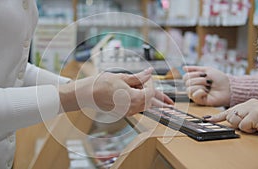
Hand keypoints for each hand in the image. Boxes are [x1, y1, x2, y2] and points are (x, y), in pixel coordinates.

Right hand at [59, 68, 173, 116]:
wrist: (86, 94)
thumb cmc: (101, 84)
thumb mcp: (122, 77)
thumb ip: (138, 77)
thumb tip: (150, 72)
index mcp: (132, 98)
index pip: (150, 94)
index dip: (153, 86)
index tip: (150, 79)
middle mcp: (131, 107)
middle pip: (150, 104)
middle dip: (160, 101)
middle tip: (171, 102)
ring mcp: (126, 111)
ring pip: (144, 107)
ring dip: (151, 102)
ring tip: (162, 102)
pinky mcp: (122, 112)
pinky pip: (137, 108)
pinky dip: (142, 103)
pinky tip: (144, 100)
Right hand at [183, 66, 229, 106]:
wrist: (228, 87)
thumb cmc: (219, 79)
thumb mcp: (207, 70)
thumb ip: (194, 69)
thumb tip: (183, 68)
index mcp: (194, 80)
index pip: (185, 77)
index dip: (193, 74)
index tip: (204, 74)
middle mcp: (193, 87)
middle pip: (187, 82)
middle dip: (199, 80)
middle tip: (208, 81)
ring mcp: (196, 94)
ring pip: (189, 89)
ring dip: (200, 85)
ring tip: (208, 87)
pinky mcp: (199, 101)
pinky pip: (194, 95)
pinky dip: (201, 92)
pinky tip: (206, 92)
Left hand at [206, 99, 257, 133]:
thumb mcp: (248, 118)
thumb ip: (232, 117)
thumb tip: (211, 120)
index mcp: (245, 104)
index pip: (227, 111)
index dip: (216, 117)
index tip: (205, 120)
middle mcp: (248, 104)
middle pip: (230, 118)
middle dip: (238, 124)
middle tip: (250, 124)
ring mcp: (253, 108)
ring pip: (236, 122)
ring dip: (245, 128)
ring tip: (255, 125)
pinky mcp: (256, 115)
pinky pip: (244, 126)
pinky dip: (251, 130)